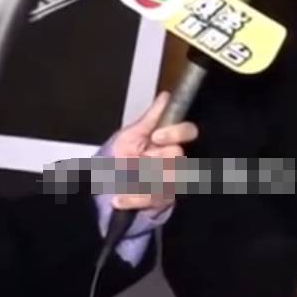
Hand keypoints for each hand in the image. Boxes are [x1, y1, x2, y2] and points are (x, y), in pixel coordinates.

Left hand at [106, 91, 197, 211]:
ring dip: (144, 178)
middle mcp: (175, 160)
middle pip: (177, 155)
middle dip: (156, 158)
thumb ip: (151, 117)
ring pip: (167, 179)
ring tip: (126, 179)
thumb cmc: (124, 154)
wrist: (109, 182)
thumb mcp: (132, 133)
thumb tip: (166, 96)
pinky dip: (132, 199)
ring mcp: (171, 181)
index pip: (188, 131)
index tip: (156, 136)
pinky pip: (151, 199)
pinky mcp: (162, 200)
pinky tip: (118, 199)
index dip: (175, 133)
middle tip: (140, 160)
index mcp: (170, 141)